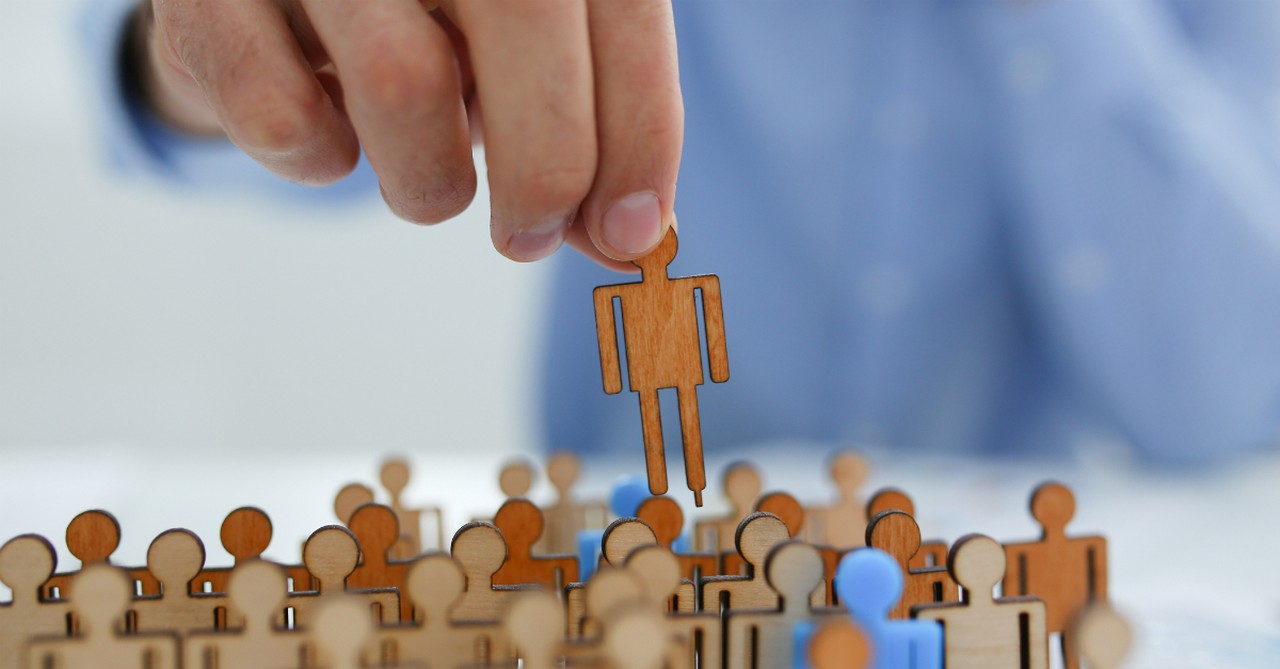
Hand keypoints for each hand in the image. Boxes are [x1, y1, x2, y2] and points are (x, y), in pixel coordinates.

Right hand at [134, 0, 682, 267]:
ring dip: (429, 180)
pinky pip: (283, 115)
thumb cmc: (420, 25)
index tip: (634, 230)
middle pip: (527, 20)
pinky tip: (329, 138)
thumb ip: (581, 138)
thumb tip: (635, 242)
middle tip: (528, 235)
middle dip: (547, 167)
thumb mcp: (518, 64)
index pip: (620, 7)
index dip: (640, 129)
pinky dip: (318, 162)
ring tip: (425, 180)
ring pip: (405, 79)